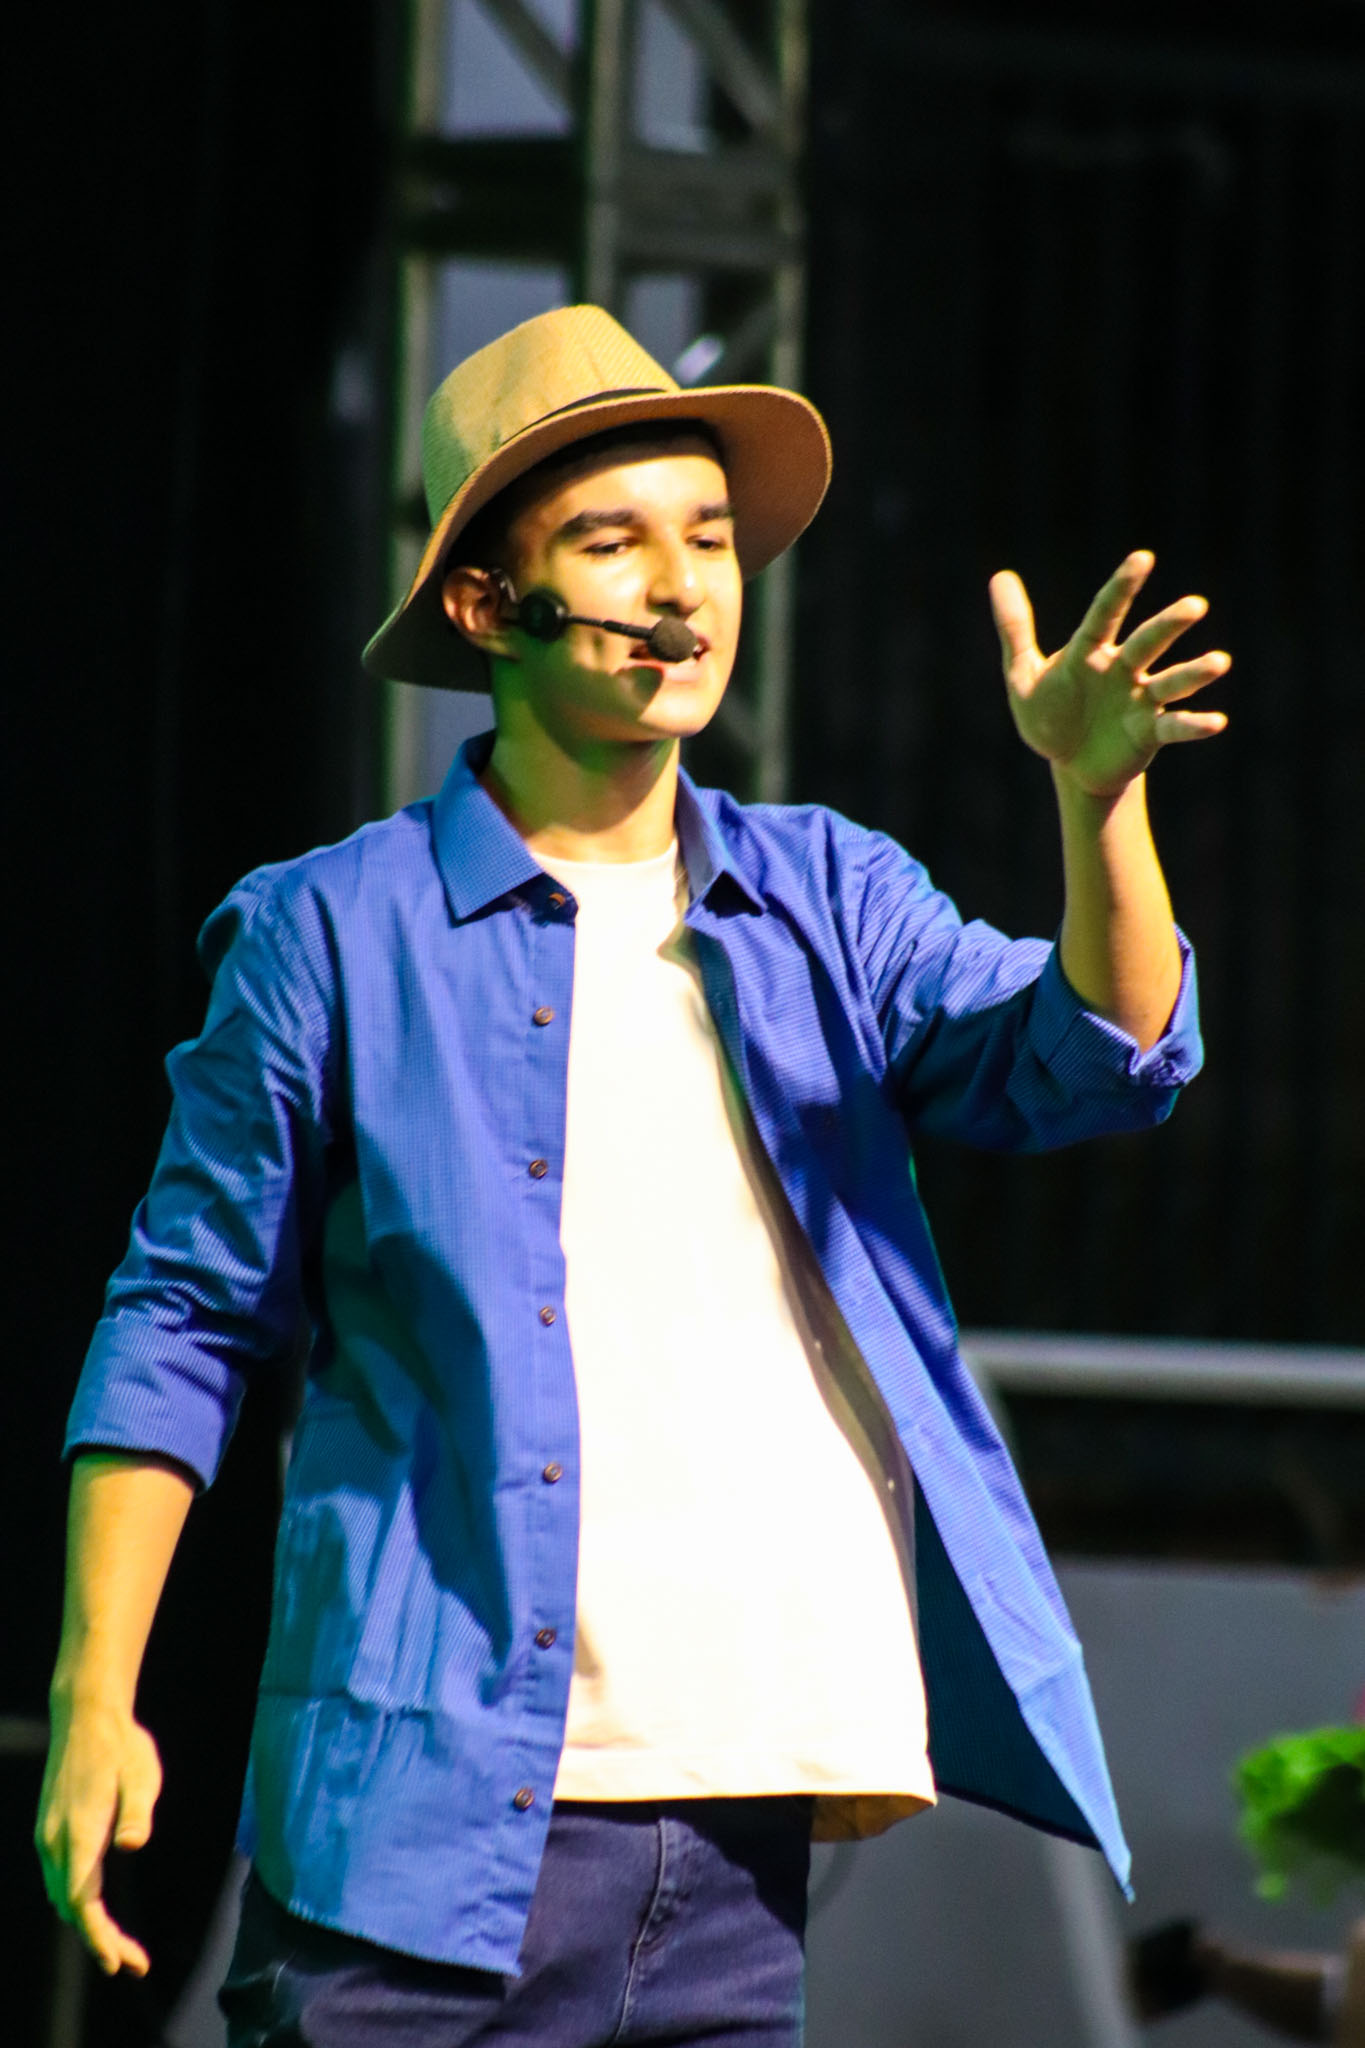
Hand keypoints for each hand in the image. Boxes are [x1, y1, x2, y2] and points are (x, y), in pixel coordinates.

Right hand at [35, 1692, 161, 1975]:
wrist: (85, 1716)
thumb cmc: (121, 1745)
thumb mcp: (141, 1773)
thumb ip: (136, 1811)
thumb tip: (131, 1844)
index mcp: (79, 1831)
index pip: (84, 1900)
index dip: (98, 1936)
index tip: (118, 1963)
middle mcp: (55, 1841)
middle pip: (73, 1907)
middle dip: (99, 1940)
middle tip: (135, 1963)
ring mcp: (48, 1836)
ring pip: (62, 1896)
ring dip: (88, 1925)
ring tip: (123, 1947)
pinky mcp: (49, 1831)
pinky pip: (59, 1880)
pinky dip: (77, 1904)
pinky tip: (96, 1911)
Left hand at [990, 550, 1228, 796]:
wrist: (1069, 763)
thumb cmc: (1049, 714)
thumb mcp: (1023, 675)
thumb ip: (1015, 628)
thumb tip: (1000, 575)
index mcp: (1091, 651)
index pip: (1107, 613)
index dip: (1123, 587)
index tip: (1143, 558)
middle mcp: (1123, 669)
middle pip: (1147, 642)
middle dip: (1169, 625)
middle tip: (1195, 606)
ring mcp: (1140, 700)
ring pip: (1170, 682)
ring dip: (1193, 673)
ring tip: (1220, 662)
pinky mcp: (1149, 733)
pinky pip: (1174, 727)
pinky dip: (1193, 725)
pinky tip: (1217, 722)